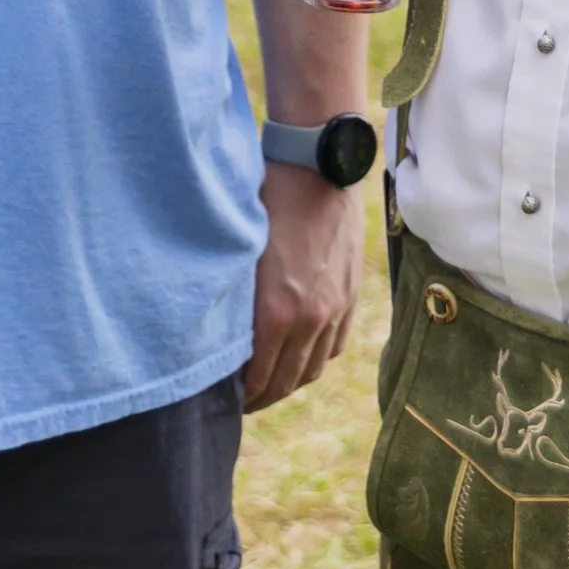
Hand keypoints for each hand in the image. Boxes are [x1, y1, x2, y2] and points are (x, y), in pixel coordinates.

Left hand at [246, 167, 362, 411]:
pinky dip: (316, 359)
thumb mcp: (239, 254)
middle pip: (286, 381)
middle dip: (262, 397)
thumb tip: (217, 337)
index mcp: (275, 312)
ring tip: (270, 383)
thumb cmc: (265, 202)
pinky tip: (299, 357)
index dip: (241, 396)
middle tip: (242, 400)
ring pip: (313, 368)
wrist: (316, 167)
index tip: (225, 399)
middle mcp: (309, 318)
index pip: (257, 378)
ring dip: (290, 382)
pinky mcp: (350, 294)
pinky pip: (335, 346)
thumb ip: (235, 301)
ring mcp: (335, 308)